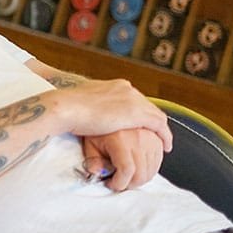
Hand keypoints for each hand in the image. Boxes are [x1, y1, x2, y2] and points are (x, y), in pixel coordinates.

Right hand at [46, 79, 172, 150]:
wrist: (66, 108)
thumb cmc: (66, 108)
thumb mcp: (82, 104)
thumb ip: (92, 108)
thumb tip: (88, 116)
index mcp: (115, 85)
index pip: (134, 99)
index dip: (139, 113)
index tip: (140, 125)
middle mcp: (127, 89)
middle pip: (147, 106)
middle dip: (151, 120)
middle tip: (155, 136)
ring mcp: (133, 100)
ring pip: (156, 115)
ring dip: (161, 130)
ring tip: (163, 143)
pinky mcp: (136, 113)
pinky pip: (159, 125)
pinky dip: (165, 136)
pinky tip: (165, 147)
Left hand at [82, 128, 163, 190]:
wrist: (105, 111)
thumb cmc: (98, 127)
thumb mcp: (90, 144)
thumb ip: (94, 162)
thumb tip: (99, 174)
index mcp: (121, 139)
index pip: (127, 170)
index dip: (120, 183)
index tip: (113, 185)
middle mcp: (138, 138)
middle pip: (142, 173)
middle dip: (130, 184)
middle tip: (120, 183)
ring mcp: (150, 137)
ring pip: (152, 169)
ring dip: (140, 178)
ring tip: (128, 176)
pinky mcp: (156, 137)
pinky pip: (158, 161)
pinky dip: (149, 169)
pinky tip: (138, 169)